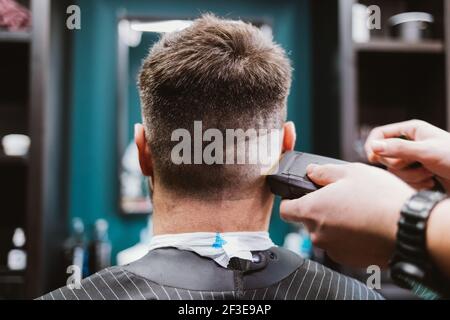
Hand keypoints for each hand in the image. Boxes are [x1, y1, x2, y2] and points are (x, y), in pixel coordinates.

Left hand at [280, 163, 414, 267]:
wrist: (408, 227)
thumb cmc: (379, 198)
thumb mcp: (350, 172)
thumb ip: (324, 172)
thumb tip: (311, 171)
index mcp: (312, 210)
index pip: (285, 209)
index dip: (291, 200)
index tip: (300, 196)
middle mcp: (317, 233)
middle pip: (308, 220)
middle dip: (320, 209)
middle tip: (341, 198)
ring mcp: (333, 248)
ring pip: (326, 233)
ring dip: (335, 223)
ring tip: (357, 211)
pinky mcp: (349, 259)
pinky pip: (341, 244)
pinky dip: (349, 236)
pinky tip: (365, 225)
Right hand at [365, 120, 449, 191]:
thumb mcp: (426, 152)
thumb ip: (398, 149)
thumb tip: (374, 147)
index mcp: (412, 130)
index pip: (380, 134)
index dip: (373, 146)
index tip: (373, 158)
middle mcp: (410, 143)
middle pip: (384, 155)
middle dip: (400, 165)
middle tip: (418, 165)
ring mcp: (413, 159)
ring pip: (393, 170)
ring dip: (411, 176)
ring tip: (430, 175)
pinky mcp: (417, 174)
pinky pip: (403, 180)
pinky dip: (416, 184)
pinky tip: (431, 182)